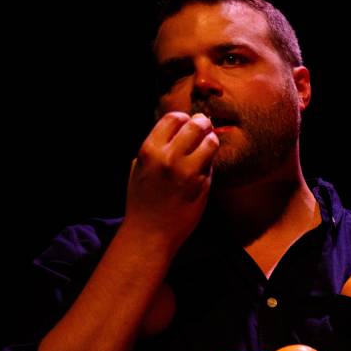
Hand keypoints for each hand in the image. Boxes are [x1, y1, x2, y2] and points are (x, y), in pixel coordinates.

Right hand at [123, 112, 219, 247]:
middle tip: (205, 127)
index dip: (183, 119)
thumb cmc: (142, 201)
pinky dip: (210, 161)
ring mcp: (187, 171)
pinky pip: (212, 163)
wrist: (149, 232)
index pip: (173, 118)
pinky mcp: (202, 184)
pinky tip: (203, 167)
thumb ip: (155, 148)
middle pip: (195, 125)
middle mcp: (169, 157)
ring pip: (210, 142)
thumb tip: (175, 130)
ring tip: (207, 145)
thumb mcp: (138, 168)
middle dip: (202, 124)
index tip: (187, 123)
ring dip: (211, 141)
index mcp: (149, 150)